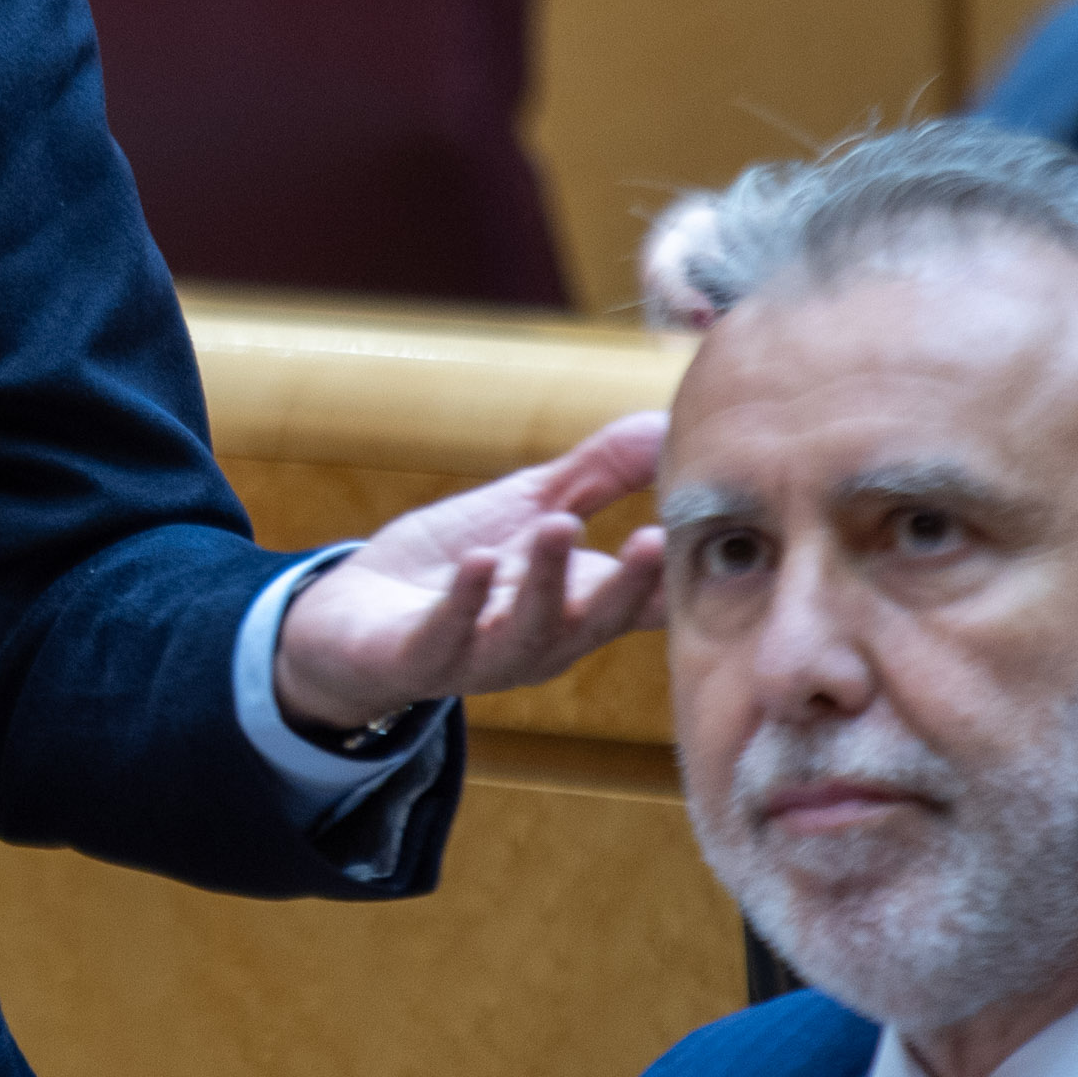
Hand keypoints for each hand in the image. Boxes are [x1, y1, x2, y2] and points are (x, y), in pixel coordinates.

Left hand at [273, 410, 670, 736]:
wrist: (354, 621)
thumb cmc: (456, 563)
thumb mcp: (532, 506)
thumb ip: (602, 471)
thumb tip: (671, 420)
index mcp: (579, 608)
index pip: (643, 599)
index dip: (679, 573)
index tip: (723, 539)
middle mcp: (541, 640)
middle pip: (596, 619)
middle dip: (629, 583)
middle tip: (658, 538)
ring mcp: (481, 655)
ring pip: (525, 630)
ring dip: (546, 580)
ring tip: (559, 523)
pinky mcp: (418, 656)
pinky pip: (444, 637)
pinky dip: (463, 601)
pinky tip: (478, 560)